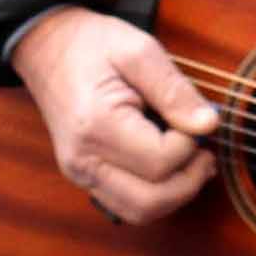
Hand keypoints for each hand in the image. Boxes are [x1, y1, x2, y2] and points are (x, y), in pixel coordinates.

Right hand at [14, 5, 216, 226]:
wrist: (46, 47)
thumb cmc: (91, 44)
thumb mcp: (139, 50)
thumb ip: (175, 90)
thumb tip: (209, 125)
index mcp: (96, 125)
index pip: (161, 162)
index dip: (190, 145)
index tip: (194, 119)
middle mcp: (83, 160)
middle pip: (151, 201)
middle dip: (189, 181)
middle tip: (204, 152)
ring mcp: (80, 173)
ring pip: (140, 212)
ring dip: (175, 194)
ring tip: (191, 161)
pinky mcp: (83, 177)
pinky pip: (127, 205)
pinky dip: (156, 195)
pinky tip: (170, 169)